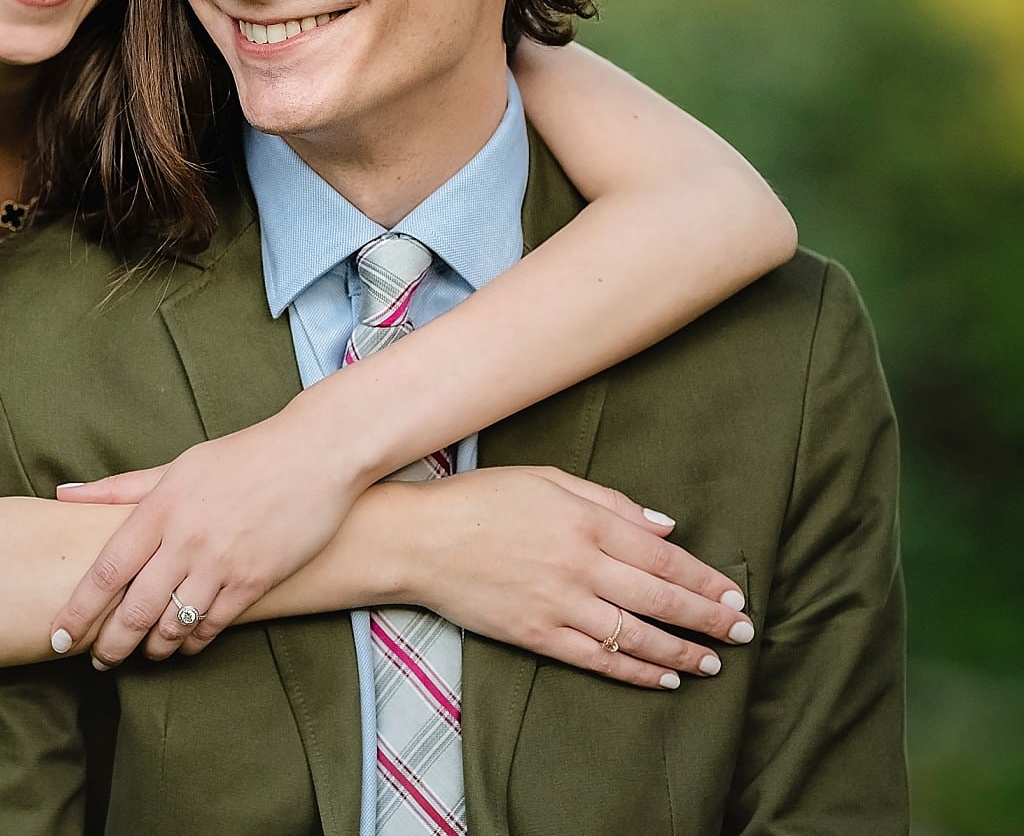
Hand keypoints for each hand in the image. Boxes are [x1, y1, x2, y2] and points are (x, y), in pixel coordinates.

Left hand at [49, 406, 362, 667]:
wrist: (314, 454)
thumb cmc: (242, 457)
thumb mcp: (176, 466)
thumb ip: (120, 489)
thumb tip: (64, 494)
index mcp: (160, 509)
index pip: (106, 570)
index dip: (78, 609)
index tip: (59, 636)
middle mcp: (185, 540)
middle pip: (134, 609)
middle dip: (110, 645)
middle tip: (99, 662)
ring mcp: (221, 564)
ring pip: (173, 625)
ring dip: (152, 649)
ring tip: (143, 653)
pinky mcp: (254, 581)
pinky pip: (213, 626)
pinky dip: (193, 642)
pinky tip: (184, 645)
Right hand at [395, 466, 754, 688]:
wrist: (417, 539)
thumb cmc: (478, 500)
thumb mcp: (545, 479)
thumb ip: (609, 501)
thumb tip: (665, 527)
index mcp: (585, 520)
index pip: (663, 557)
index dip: (704, 579)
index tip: (734, 594)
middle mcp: (580, 563)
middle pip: (661, 599)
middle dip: (709, 618)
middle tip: (742, 632)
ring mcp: (558, 602)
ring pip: (637, 635)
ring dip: (682, 652)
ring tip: (712, 663)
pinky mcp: (536, 633)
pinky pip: (597, 658)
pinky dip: (635, 671)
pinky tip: (662, 679)